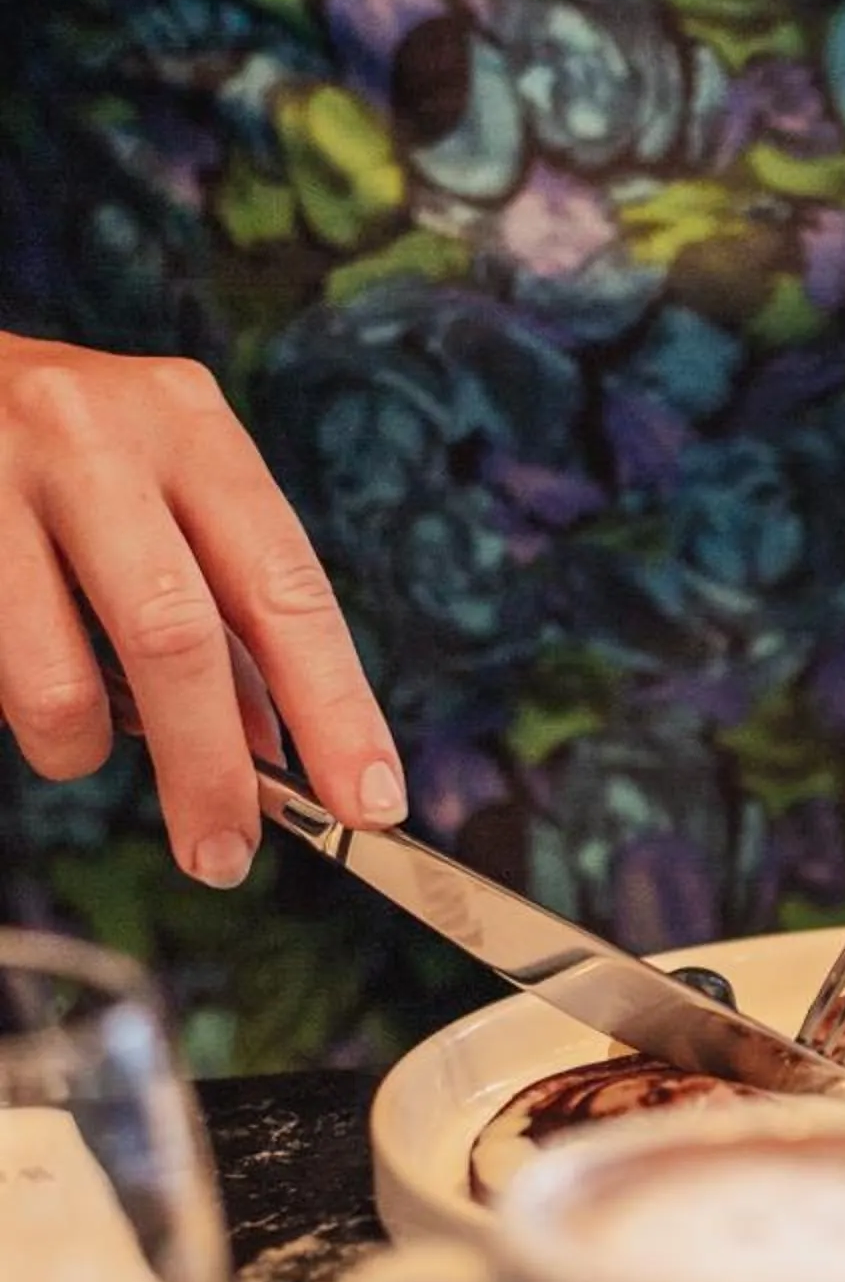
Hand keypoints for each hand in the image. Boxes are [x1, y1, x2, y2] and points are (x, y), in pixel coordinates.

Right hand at [0, 335, 402, 884]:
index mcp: (188, 425)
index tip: (371, 801)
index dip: (335, 707)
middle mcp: (94, 436)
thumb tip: (278, 754)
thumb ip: (223, 614)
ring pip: (57, 686)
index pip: (283, 588)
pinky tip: (13, 672)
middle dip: (210, 771)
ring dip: (79, 749)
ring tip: (74, 735)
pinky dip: (14, 715)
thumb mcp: (163, 496)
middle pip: (175, 638)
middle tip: (223, 855)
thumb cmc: (66, 458)